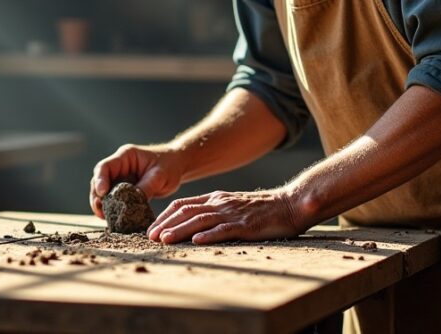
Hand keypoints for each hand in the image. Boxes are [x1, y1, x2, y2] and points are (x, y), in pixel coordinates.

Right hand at [89, 144, 185, 217]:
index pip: (105, 167)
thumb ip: (145, 187)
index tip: (102, 194)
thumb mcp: (160, 176)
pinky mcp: (125, 188)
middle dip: (97, 196)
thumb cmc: (170, 165)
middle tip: (100, 211)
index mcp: (125, 156)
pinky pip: (114, 198)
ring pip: (104, 191)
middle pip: (99, 180)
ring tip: (104, 217)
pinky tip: (113, 218)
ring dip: (102, 204)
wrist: (178, 166)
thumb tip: (131, 204)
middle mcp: (119, 166)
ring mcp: (121, 177)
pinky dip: (112, 207)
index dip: (100, 180)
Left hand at [147, 188, 306, 244]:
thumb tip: (191, 226)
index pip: (183, 204)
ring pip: (201, 220)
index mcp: (216, 198)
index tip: (152, 229)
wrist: (291, 204)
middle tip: (150, 237)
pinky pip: (225, 229)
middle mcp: (221, 203)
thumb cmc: (261, 209)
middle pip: (187, 211)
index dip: (165, 216)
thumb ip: (213, 211)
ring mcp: (233, 213)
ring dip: (181, 230)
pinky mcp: (247, 226)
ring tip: (165, 240)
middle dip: (166, 224)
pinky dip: (209, 235)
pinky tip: (197, 241)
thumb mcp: (232, 206)